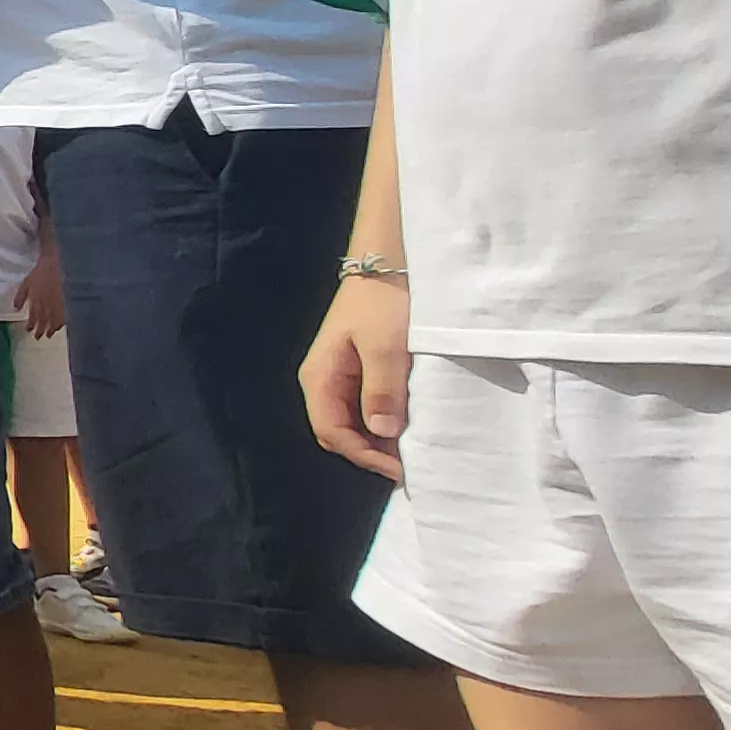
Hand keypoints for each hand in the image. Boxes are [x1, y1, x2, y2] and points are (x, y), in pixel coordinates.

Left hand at [15, 239, 68, 341]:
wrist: (55, 263)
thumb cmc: (39, 272)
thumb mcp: (25, 283)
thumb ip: (20, 297)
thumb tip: (15, 309)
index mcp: (35, 299)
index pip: (33, 316)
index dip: (30, 325)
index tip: (28, 331)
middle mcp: (46, 303)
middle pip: (43, 321)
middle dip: (40, 330)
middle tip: (38, 337)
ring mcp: (57, 303)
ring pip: (54, 320)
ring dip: (51, 329)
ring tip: (49, 335)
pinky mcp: (66, 300)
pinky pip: (64, 315)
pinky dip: (62, 322)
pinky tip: (60, 326)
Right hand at [300, 272, 416, 482]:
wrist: (389, 262)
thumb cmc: (383, 302)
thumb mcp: (386, 346)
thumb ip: (381, 389)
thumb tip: (381, 432)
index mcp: (320, 377)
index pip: (332, 432)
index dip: (363, 454)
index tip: (400, 467)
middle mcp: (324, 381)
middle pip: (338, 432)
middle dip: (369, 451)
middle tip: (408, 463)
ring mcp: (340, 376)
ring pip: (352, 421)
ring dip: (378, 438)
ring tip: (410, 448)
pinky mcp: (359, 370)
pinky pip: (364, 407)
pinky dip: (383, 421)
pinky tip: (406, 424)